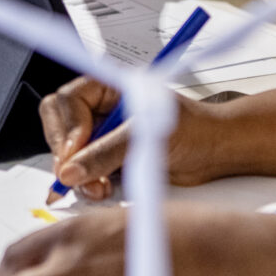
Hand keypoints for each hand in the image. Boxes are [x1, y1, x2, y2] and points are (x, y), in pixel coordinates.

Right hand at [40, 74, 228, 198]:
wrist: (217, 151)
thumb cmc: (195, 128)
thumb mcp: (146, 134)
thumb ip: (106, 152)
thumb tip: (72, 169)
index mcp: (106, 87)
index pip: (65, 103)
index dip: (66, 130)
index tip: (75, 153)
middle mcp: (100, 109)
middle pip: (59, 128)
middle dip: (67, 154)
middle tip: (77, 174)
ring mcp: (103, 135)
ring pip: (68, 154)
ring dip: (78, 174)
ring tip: (99, 186)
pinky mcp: (108, 159)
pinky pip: (83, 172)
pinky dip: (89, 184)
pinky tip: (104, 188)